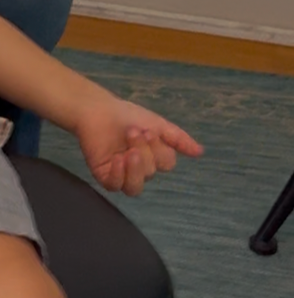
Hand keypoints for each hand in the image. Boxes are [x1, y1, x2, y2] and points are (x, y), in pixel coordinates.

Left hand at [75, 94, 202, 197]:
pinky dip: (119, 175)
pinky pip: (115, 186)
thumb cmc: (125, 115)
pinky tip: (118, 160)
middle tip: (131, 132)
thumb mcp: (156, 123)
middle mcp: (139, 168)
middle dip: (143, 151)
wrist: (95, 109)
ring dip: (135, 169)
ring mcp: (121, 173)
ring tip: (128, 150)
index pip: (166, 164)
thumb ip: (177, 138)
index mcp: (154, 157)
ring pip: (135, 187)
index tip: (147, 130)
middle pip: (151, 172)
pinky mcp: (104, 175)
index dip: (159, 149)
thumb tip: (200, 152)